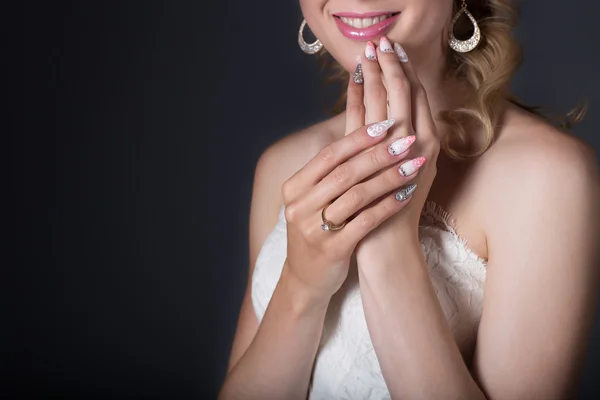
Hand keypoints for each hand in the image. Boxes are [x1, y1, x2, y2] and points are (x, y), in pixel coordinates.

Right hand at [282, 76, 421, 300]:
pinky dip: (388, 205)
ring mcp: (313, 230)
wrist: (306, 278)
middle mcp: (299, 206)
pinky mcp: (332, 250)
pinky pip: (365, 222)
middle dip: (379, 154)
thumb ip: (330, 171)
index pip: (329, 155)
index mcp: (294, 187)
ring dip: (388, 178)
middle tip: (407, 141)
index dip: (358, 138)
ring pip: (356, 196)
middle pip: (344, 172)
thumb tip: (362, 129)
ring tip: (414, 165)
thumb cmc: (317, 230)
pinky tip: (407, 193)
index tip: (386, 124)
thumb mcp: (313, 199)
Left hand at [349, 37, 440, 253]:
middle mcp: (419, 143)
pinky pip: (366, 118)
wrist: (388, 245)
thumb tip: (391, 121)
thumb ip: (403, 148)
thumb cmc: (392, 211)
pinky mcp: (375, 158)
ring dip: (379, 73)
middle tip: (384, 43)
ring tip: (371, 50)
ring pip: (390, 100)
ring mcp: (397, 150)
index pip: (419, 98)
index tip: (398, 52)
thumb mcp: (404, 174)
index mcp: (430, 144)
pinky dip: (360, 95)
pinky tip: (355, 78)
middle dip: (395, 65)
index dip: (408, 73)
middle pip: (407, 93)